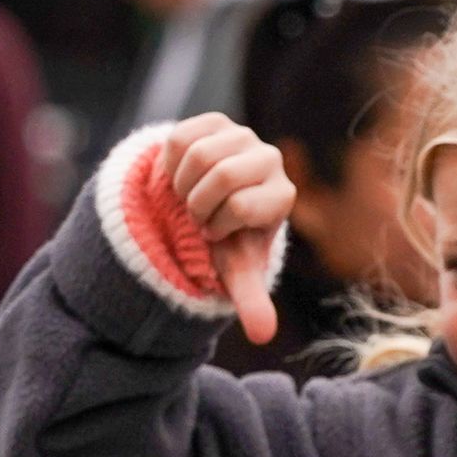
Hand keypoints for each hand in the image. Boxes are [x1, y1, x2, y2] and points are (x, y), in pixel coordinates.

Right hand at [163, 113, 294, 343]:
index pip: (239, 206)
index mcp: (283, 195)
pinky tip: (185, 177)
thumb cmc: (230, 241)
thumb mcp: (238, 271)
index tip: (219, 233)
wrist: (210, 206)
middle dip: (198, 204)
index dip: (216, 225)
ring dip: (183, 185)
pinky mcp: (216, 120)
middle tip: (201, 216)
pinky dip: (172, 164)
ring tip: (194, 198)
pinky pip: (180, 137)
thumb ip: (252, 300)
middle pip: (218, 176)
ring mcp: (244, 135)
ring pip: (197, 154)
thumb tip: (263, 336)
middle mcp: (271, 160)